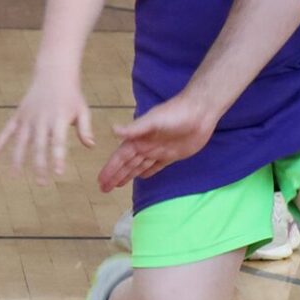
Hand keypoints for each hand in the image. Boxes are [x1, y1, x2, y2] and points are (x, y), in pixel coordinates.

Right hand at [0, 73, 94, 183]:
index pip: (58, 142)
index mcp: (58, 118)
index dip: (58, 158)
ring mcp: (28, 117)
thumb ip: (85, 128)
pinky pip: (7, 129)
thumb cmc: (71, 94)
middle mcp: (41, 119)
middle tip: (42, 183)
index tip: (58, 173)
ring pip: (21, 141)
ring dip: (17, 159)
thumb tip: (90, 146)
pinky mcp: (19, 114)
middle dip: (39, 165)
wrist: (54, 72)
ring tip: (14, 176)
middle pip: (39, 145)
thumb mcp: (82, 109)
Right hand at [97, 92, 218, 190]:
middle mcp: (146, 146)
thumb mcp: (153, 121)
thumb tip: (113, 130)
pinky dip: (148, 172)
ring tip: (117, 185)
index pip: (120, 157)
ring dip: (128, 175)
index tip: (100, 181)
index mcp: (138, 139)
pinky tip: (142, 177)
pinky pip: (156, 166)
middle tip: (103, 188)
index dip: (110, 169)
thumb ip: (134, 128)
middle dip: (115, 175)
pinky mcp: (172, 154)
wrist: (199, 112)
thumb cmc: (175, 114)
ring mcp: (158, 151)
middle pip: (127, 164)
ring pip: (139, 166)